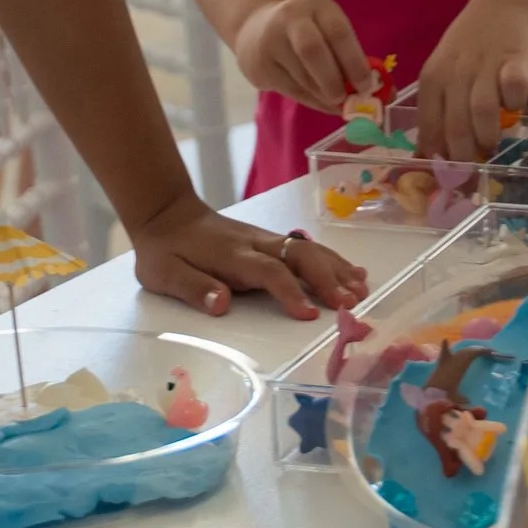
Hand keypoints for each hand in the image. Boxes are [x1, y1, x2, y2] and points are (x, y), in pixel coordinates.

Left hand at [128, 198, 369, 322]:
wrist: (167, 213)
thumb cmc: (166, 251)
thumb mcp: (166, 274)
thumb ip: (194, 288)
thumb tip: (222, 303)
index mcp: (232, 255)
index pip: (269, 272)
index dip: (290, 292)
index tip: (309, 314)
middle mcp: (255, 244)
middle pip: (300, 256)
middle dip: (327, 279)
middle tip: (351, 303)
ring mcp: (266, 239)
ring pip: (309, 249)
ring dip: (337, 269)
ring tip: (362, 290)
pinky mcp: (271, 240)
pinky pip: (307, 248)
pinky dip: (333, 260)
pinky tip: (354, 272)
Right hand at [236, 0, 370, 112]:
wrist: (254, 25)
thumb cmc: (308, 32)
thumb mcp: (328, 31)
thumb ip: (353, 58)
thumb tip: (386, 95)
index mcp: (318, 7)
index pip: (338, 32)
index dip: (354, 61)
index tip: (367, 85)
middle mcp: (291, 19)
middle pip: (312, 51)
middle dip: (333, 80)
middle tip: (346, 99)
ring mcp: (271, 42)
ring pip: (302, 77)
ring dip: (324, 96)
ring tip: (338, 103)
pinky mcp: (259, 66)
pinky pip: (291, 90)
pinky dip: (312, 101)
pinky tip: (322, 102)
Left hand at [415, 0, 527, 161]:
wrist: (503, 7)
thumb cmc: (468, 49)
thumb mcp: (444, 75)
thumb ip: (437, 113)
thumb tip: (424, 158)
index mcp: (433, 79)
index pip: (430, 126)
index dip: (437, 155)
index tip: (445, 176)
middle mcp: (456, 74)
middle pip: (456, 125)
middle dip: (463, 156)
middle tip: (472, 171)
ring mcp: (486, 66)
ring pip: (482, 111)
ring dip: (487, 136)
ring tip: (491, 145)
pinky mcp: (516, 60)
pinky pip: (513, 90)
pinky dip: (514, 104)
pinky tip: (514, 107)